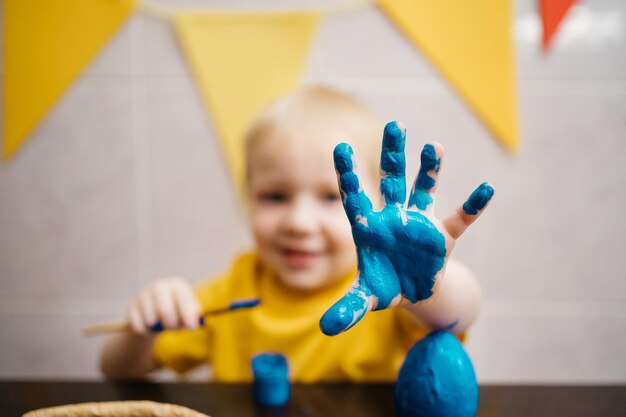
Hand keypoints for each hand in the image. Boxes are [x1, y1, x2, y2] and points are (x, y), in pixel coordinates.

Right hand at [127, 277, 200, 334]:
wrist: (154, 312)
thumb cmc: (176, 312)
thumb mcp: (187, 313)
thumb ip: (192, 318)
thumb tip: (193, 325)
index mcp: (177, 285)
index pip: (183, 298)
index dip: (188, 314)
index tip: (191, 327)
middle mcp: (159, 286)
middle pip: (165, 310)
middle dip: (172, 324)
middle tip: (174, 329)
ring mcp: (143, 295)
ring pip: (151, 320)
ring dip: (158, 329)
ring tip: (162, 326)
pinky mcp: (131, 306)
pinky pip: (139, 326)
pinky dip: (146, 332)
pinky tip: (150, 327)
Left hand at [319, 121, 493, 335]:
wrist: (414, 290)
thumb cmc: (385, 285)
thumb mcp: (366, 297)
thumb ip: (348, 308)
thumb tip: (326, 328)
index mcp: (370, 227)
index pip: (355, 196)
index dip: (348, 174)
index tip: (339, 146)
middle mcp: (394, 217)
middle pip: (393, 179)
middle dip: (394, 153)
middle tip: (395, 124)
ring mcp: (419, 223)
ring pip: (424, 189)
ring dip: (430, 169)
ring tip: (434, 146)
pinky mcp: (442, 236)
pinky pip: (460, 217)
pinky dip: (473, 205)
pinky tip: (486, 188)